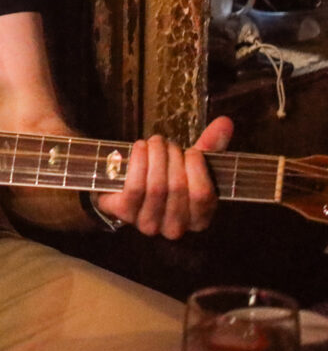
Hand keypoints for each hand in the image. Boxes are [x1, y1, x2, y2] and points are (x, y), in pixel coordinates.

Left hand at [94, 115, 233, 237]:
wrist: (125, 188)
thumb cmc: (165, 177)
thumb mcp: (190, 165)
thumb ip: (209, 147)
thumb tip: (225, 123)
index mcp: (198, 220)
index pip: (203, 196)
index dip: (197, 168)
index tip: (191, 151)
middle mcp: (174, 227)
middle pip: (177, 187)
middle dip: (172, 157)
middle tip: (166, 143)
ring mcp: (148, 223)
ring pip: (156, 186)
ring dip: (156, 156)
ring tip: (154, 143)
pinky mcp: (125, 213)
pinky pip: (134, 187)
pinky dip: (138, 162)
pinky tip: (140, 148)